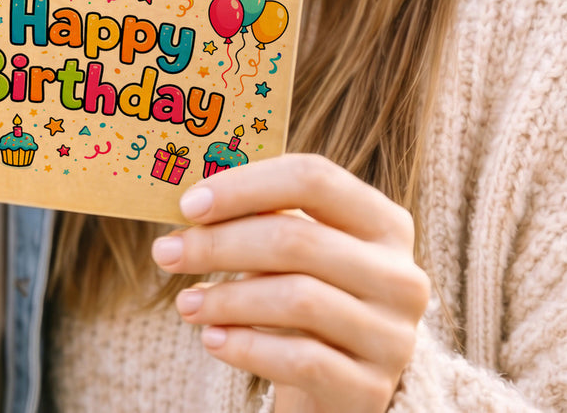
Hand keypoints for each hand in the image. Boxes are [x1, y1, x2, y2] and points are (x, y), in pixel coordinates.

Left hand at [150, 153, 428, 412]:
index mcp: (384, 220)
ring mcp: (392, 335)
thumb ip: (262, 217)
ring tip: (186, 302)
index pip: (314, 178)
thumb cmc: (306, 295)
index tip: (189, 203)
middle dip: (221, 244)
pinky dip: (247, 347)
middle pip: (298, 239)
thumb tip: (192, 199)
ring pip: (298, 299)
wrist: (339, 383)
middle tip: (167, 252)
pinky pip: (301, 360)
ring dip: (227, 298)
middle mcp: (400, 274)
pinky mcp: (370, 387)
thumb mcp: (298, 250)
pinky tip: (213, 339)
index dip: (246, 186)